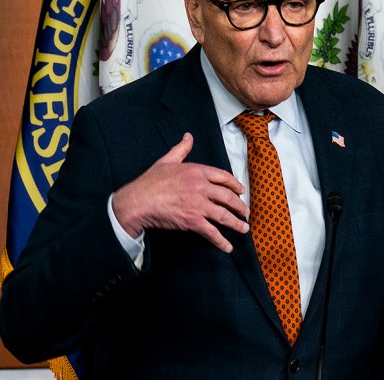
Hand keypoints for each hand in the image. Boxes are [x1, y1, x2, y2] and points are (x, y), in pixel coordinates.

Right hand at [111, 133, 248, 251]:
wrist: (138, 201)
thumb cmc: (150, 181)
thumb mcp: (167, 160)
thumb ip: (181, 149)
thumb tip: (188, 137)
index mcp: (197, 171)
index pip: (224, 177)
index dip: (235, 185)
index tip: (241, 191)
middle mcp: (201, 187)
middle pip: (228, 197)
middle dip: (240, 206)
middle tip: (245, 212)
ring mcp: (199, 205)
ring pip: (224, 215)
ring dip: (237, 224)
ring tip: (244, 228)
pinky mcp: (193, 221)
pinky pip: (211, 232)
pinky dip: (221, 241)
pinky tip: (228, 247)